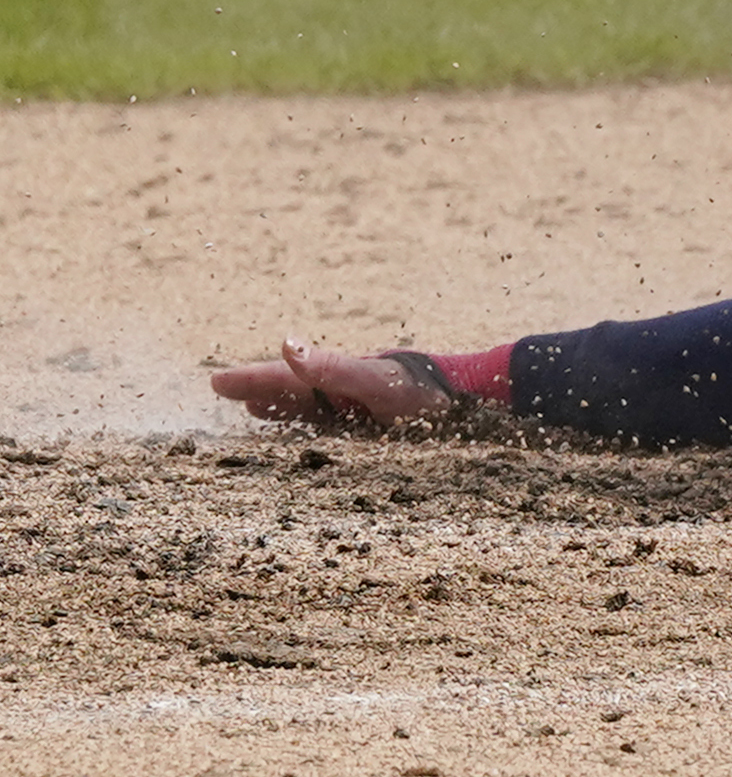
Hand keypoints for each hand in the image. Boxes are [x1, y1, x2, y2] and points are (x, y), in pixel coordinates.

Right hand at [209, 340, 456, 428]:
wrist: (471, 405)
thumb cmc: (420, 392)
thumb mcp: (372, 380)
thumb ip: (331, 367)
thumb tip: (287, 344)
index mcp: (336, 378)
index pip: (283, 380)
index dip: (250, 382)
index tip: (215, 382)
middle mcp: (344, 393)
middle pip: (292, 391)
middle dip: (257, 391)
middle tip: (222, 388)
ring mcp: (359, 411)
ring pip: (310, 409)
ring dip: (281, 407)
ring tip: (254, 406)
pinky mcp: (375, 430)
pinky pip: (333, 428)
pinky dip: (310, 427)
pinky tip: (307, 432)